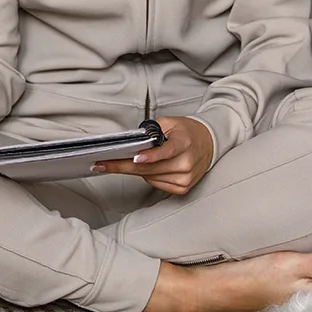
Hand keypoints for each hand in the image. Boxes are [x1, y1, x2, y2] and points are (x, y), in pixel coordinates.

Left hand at [94, 116, 214, 194]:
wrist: (209, 143)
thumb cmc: (187, 132)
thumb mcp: (170, 123)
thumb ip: (152, 131)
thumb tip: (132, 142)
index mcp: (184, 144)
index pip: (166, 152)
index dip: (150, 156)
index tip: (134, 158)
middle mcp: (186, 163)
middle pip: (150, 168)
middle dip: (123, 166)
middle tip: (102, 164)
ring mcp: (185, 178)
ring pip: (150, 177)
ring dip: (135, 170)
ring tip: (122, 161)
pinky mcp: (182, 188)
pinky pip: (156, 184)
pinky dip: (147, 175)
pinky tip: (146, 167)